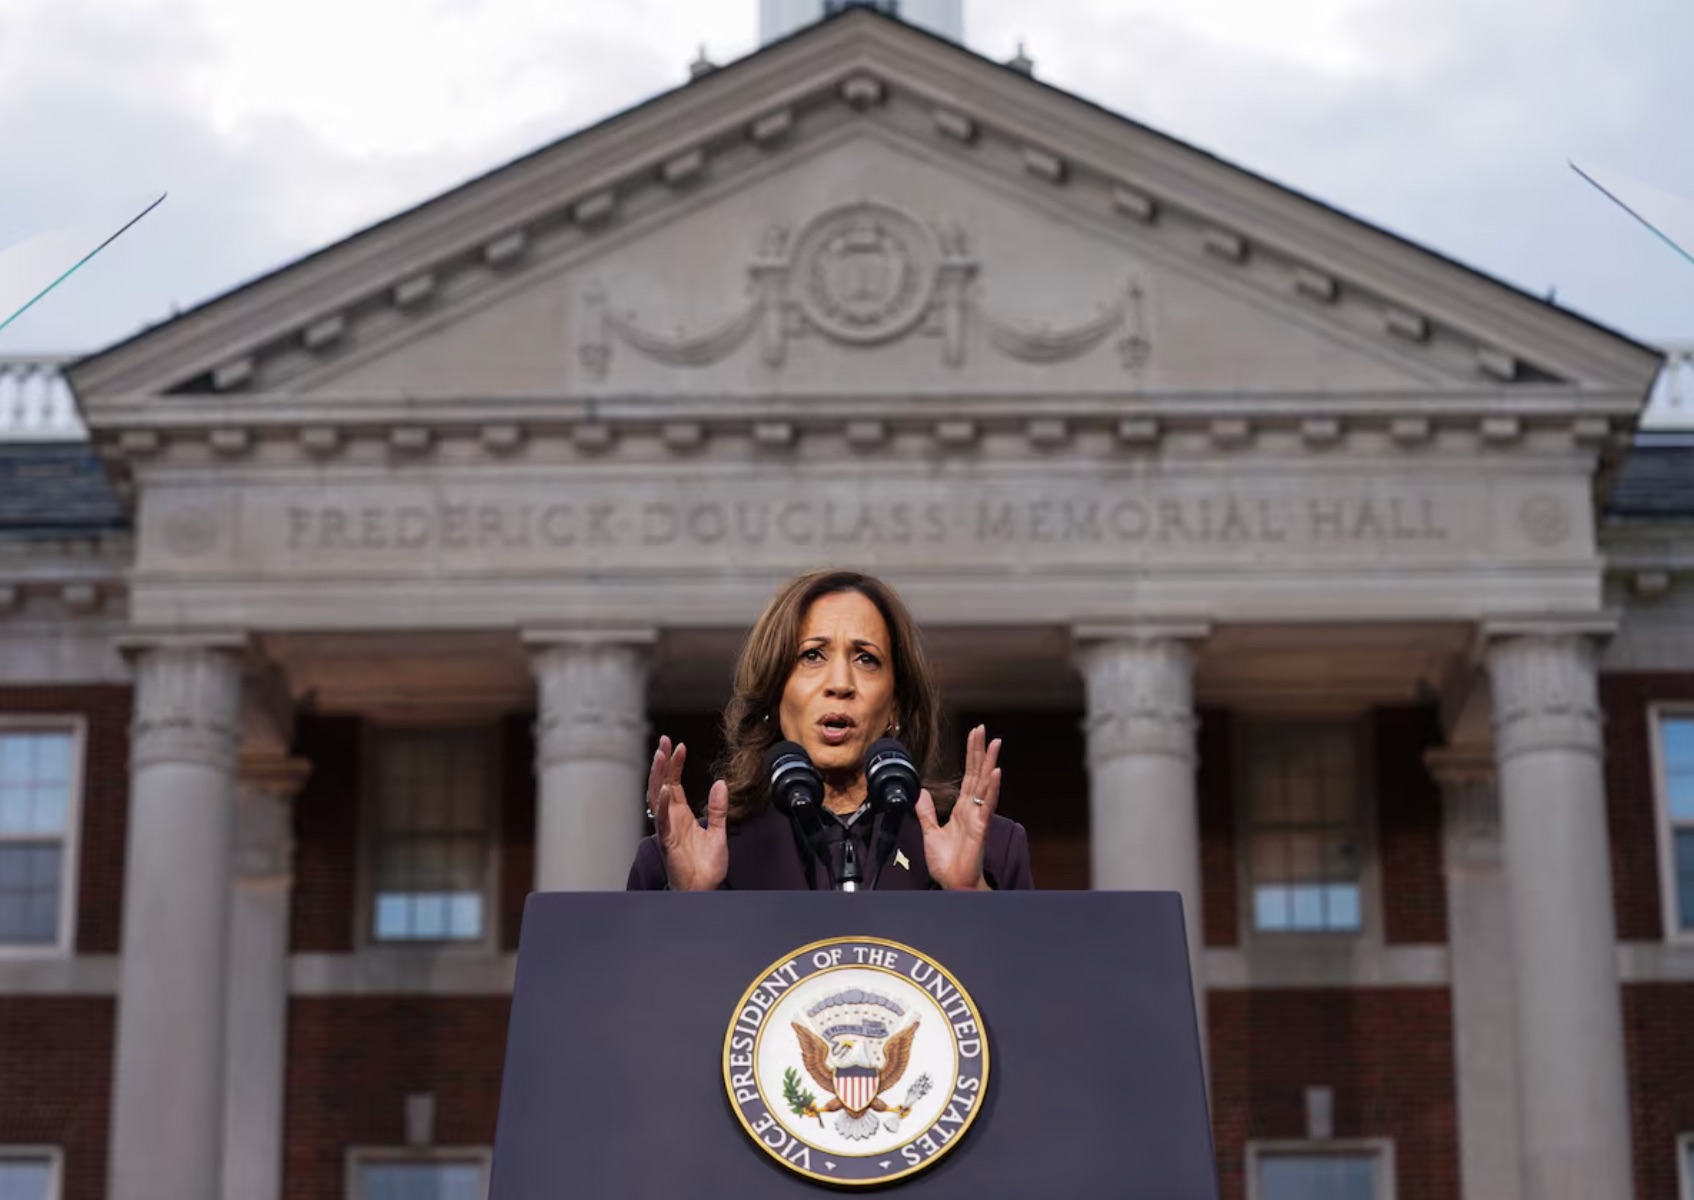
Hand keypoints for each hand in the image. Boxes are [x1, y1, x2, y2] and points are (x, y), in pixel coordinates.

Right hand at [647, 736, 727, 890]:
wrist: (704, 890)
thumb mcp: (718, 831)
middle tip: (663, 740)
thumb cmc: (706, 866)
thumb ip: (718, 808)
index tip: (678, 745)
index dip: (675, 764)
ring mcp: (668, 829)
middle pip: (662, 784)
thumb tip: (720, 783)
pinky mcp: (669, 843)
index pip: (674, 783)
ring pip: (658, 798)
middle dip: (662, 762)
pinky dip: (663, 805)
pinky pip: (663, 821)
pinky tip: (666, 789)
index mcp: (681, 815)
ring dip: (659, 776)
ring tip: (661, 755)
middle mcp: (671, 819)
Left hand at [915, 724, 1000, 890]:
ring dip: (989, 763)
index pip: (968, 775)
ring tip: (994, 743)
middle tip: (983, 730)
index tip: (974, 735)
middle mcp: (973, 809)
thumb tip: (922, 792)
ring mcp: (979, 816)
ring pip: (984, 784)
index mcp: (963, 808)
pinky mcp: (980, 827)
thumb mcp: (930, 831)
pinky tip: (995, 772)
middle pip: (977, 774)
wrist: (952, 883)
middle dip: (979, 751)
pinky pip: (987, 805)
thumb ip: (927, 811)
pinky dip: (992, 788)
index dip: (970, 755)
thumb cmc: (947, 862)